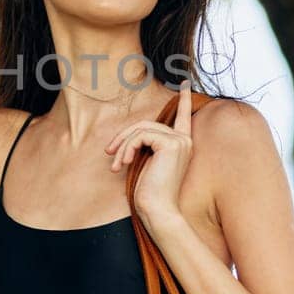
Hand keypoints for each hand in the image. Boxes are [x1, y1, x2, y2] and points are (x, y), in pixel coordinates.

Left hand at [106, 79, 192, 225]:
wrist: (158, 210)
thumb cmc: (150, 193)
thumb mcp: (146, 163)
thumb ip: (145, 145)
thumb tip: (131, 135)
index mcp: (181, 144)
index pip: (184, 117)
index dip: (185, 99)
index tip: (185, 83)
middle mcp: (184, 140)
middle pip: (146, 124)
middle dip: (123, 137)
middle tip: (108, 153)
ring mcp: (179, 141)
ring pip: (141, 129)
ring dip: (122, 146)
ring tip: (115, 164)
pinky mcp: (171, 144)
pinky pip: (140, 136)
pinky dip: (127, 148)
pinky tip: (124, 164)